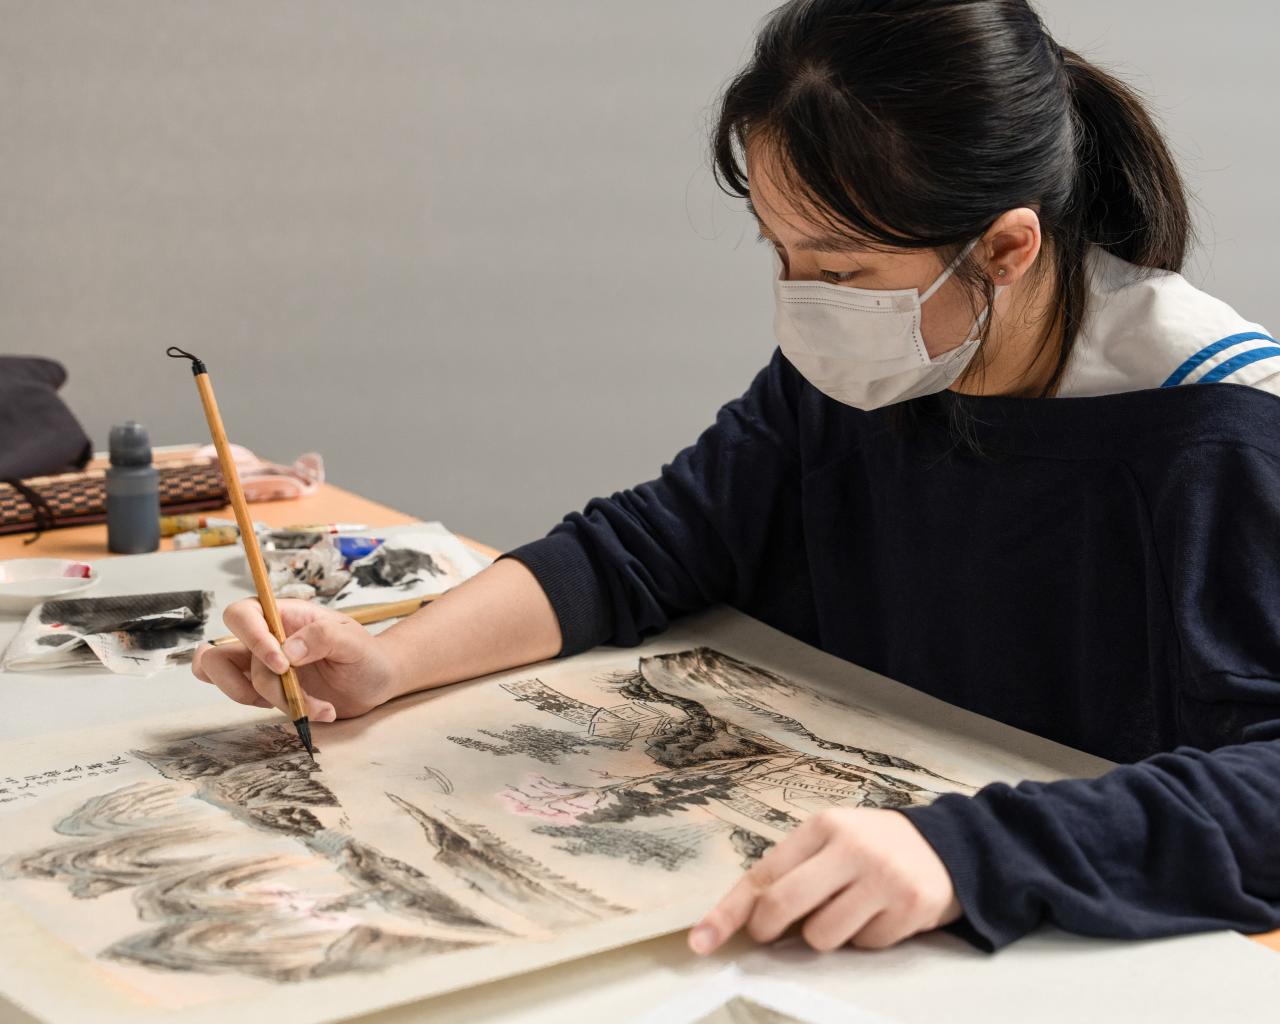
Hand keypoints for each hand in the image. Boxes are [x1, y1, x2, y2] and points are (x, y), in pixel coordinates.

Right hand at [192, 598, 400, 721]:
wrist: (375, 683)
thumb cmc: (365, 654)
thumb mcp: (354, 641)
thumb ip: (323, 637)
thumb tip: (288, 651)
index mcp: (284, 615)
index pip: (244, 614)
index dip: (252, 638)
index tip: (283, 665)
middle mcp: (264, 637)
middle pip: (219, 650)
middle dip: (256, 679)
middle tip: (293, 687)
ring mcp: (258, 664)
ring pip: (219, 675)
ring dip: (259, 698)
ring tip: (303, 706)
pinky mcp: (263, 689)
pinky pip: (241, 696)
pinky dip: (264, 708)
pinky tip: (299, 710)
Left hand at [688, 808, 960, 954]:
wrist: (948, 846)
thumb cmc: (873, 847)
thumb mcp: (831, 842)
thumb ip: (793, 871)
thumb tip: (746, 918)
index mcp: (822, 827)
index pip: (762, 873)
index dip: (728, 912)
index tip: (703, 940)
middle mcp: (851, 847)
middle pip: (784, 903)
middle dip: (770, 929)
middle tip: (773, 934)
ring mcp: (883, 877)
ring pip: (822, 935)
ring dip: (826, 934)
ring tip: (847, 911)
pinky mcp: (910, 907)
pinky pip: (865, 945)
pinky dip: (865, 939)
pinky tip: (880, 914)